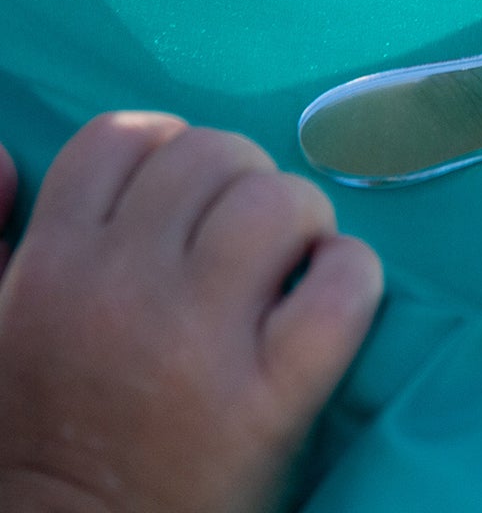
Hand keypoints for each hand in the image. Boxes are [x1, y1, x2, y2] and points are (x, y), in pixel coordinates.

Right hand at [0, 115, 381, 512]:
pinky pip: (342, 287)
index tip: (183, 202)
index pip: (124, 138)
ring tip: (288, 265)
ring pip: (280, 202)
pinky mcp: (271, 397)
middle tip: (242, 241)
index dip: (165, 152)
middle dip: (241, 182)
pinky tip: (329, 300)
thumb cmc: (38, 440)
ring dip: (300, 221)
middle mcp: (122, 290)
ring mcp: (199, 341)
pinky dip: (351, 279)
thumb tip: (12, 160)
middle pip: (214, 155)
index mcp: (52, 268)